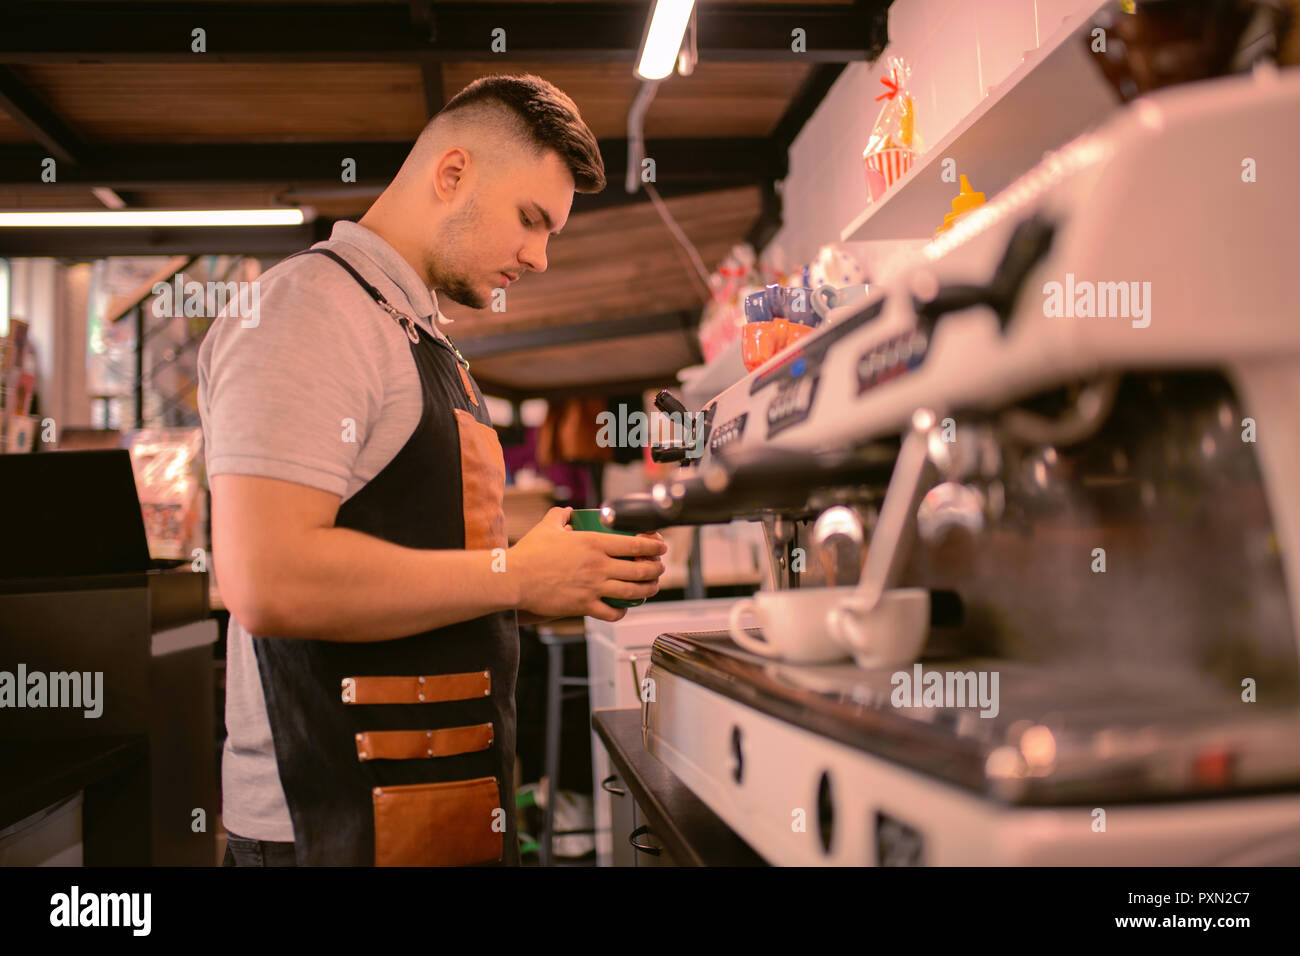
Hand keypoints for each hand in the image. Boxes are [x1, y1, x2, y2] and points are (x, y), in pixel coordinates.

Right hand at [508, 507, 667, 621]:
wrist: (514, 579)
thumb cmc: (529, 553)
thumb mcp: (547, 526)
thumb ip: (560, 516)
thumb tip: (567, 512)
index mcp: (594, 543)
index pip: (635, 543)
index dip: (654, 546)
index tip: (662, 547)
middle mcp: (599, 566)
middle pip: (640, 569)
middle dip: (656, 570)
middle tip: (659, 568)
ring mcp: (594, 587)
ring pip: (632, 592)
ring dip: (648, 590)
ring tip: (652, 588)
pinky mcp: (584, 606)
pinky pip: (612, 612)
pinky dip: (622, 611)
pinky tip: (623, 608)